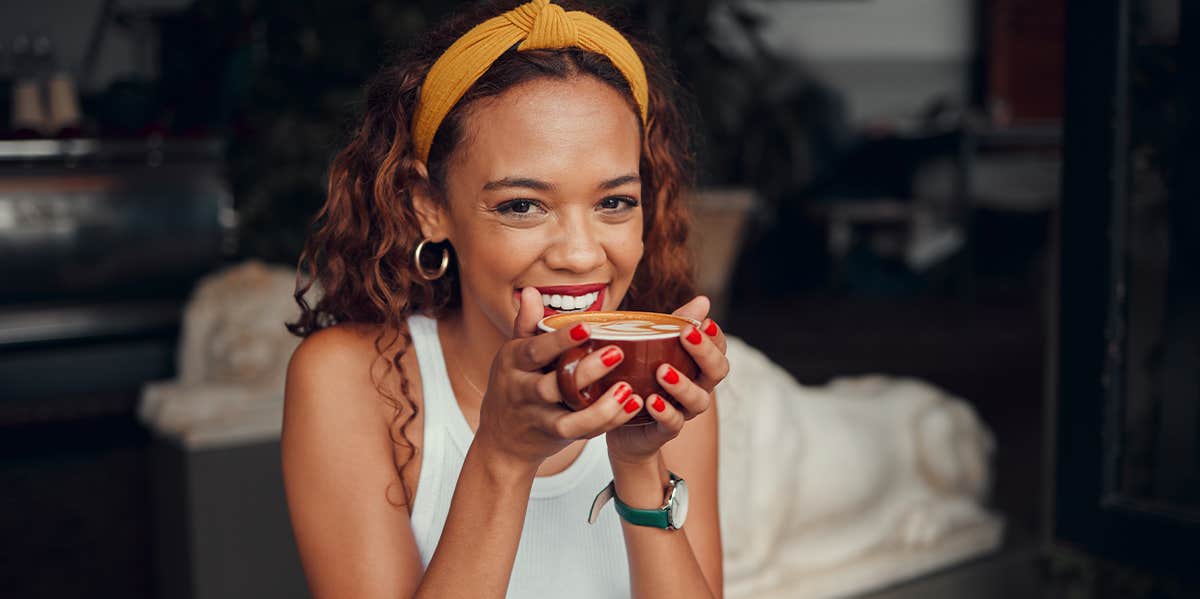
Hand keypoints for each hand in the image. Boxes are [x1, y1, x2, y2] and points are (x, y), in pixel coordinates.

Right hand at [473, 287, 645, 468]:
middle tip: (617, 352)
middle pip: (552, 386)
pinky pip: (582, 432)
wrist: (501, 439)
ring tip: (628, 389)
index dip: (559, 340)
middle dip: (585, 372)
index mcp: (513, 363)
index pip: (534, 350)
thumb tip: (531, 291)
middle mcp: (522, 391)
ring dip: (600, 407)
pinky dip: (608, 421)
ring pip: (568, 419)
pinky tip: (631, 406)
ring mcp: (538, 417)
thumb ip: (526, 325)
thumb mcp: (513, 355)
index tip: (587, 327)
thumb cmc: (515, 386)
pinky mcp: (555, 437)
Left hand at [605, 295, 729, 464]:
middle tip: (687, 335)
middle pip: (717, 372)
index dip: (716, 336)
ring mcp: (684, 410)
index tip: (705, 322)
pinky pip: (672, 424)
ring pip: (698, 400)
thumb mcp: (654, 345)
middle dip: (705, 353)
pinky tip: (651, 401)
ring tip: (662, 371)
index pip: (719, 349)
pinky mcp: (665, 430)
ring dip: (683, 385)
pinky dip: (665, 412)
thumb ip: (676, 324)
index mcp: (698, 366)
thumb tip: (703, 300)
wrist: (622, 422)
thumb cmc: (642, 377)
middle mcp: (698, 387)